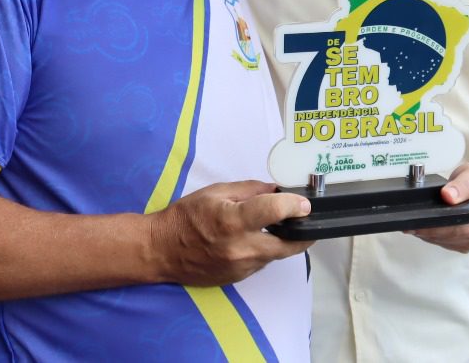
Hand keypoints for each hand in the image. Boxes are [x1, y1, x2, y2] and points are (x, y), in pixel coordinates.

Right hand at [147, 181, 311, 286]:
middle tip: (307, 222)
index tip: (304, 203)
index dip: (294, 205)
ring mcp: (240, 267)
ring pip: (274, 255)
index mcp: (234, 221)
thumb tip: (275, 190)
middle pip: (287, 245)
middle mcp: (241, 248)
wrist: (161, 251)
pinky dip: (263, 251)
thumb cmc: (185, 217)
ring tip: (278, 227)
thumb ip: (249, 190)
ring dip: (280, 242)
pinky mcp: (237, 278)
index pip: (275, 212)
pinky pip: (260, 263)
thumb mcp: (215, 192)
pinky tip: (255, 240)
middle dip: (302, 234)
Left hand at [407, 157, 468, 251]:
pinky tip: (426, 226)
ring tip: (414, 222)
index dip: (434, 227)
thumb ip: (461, 186)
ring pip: (444, 242)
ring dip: (428, 234)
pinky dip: (433, 235)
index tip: (416, 222)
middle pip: (448, 237)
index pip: (455, 229)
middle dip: (427, 230)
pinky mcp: (465, 242)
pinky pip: (445, 242)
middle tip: (408, 222)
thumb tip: (448, 195)